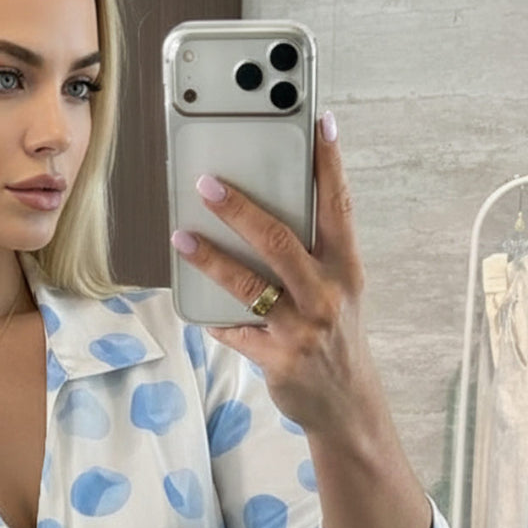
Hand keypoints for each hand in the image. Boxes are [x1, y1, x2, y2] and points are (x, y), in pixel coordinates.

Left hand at [171, 114, 385, 441]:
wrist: (346, 405)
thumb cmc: (335, 338)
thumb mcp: (339, 293)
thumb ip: (312, 257)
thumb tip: (263, 217)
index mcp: (345, 269)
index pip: (339, 206)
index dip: (329, 163)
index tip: (318, 122)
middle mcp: (326, 294)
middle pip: (280, 240)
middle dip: (241, 210)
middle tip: (207, 184)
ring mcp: (302, 328)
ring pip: (249, 284)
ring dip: (210, 259)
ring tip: (181, 237)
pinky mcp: (278, 359)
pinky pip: (236, 332)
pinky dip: (216, 320)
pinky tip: (200, 310)